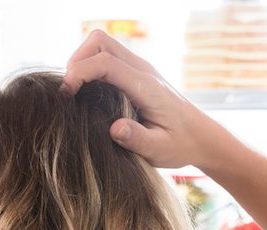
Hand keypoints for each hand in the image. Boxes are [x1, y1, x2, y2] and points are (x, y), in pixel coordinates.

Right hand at [62, 30, 223, 169]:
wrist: (201, 137)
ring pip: (101, 44)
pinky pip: (106, 56)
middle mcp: (142, 70)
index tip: (66, 96)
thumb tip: (115, 128)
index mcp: (146, 86)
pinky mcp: (135, 72)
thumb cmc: (180, 145)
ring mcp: (139, 68)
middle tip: (69, 92)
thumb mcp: (160, 150)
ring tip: (75, 92)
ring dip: (82, 62)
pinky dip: (90, 67)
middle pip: (99, 42)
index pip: (105, 63)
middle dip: (77, 61)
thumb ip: (137, 139)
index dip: (79, 73)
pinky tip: (87, 93)